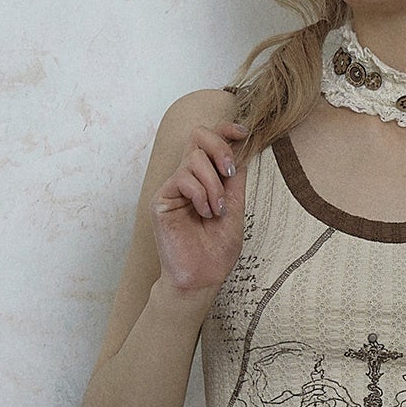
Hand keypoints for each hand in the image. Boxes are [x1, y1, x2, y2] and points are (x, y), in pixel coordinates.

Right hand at [151, 121, 248, 296]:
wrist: (202, 277)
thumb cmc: (217, 250)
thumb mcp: (236, 208)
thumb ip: (235, 180)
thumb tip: (240, 149)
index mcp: (207, 179)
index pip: (209, 141)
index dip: (225, 129)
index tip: (243, 132)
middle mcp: (189, 179)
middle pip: (198, 136)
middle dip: (219, 147)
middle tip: (230, 171)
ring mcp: (174, 188)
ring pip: (194, 158)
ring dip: (213, 183)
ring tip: (217, 210)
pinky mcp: (162, 199)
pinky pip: (183, 178)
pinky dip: (200, 194)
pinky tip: (205, 213)